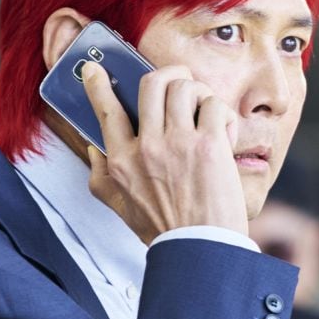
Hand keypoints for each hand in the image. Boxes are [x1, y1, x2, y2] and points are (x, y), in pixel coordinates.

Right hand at [80, 60, 246, 237]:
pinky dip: (222, 113)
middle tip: (179, 81)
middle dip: (170, 74)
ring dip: (198, 93)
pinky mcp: (209, 145)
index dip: (98, 84)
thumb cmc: (163, 231)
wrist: (199, 249)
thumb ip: (100, 176)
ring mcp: (177, 143)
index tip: (95, 69)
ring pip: (183, 87)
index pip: (106, 110)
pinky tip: (225, 132)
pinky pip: (214, 105)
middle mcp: (146, 146)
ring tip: (205, 111)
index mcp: (121, 160)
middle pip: (151, 83)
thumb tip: (93, 148)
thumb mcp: (119, 207)